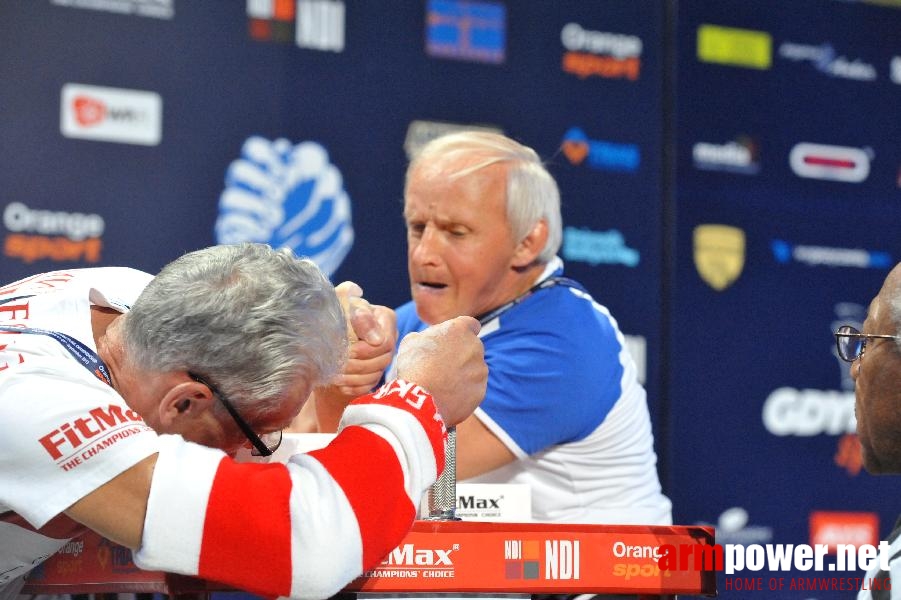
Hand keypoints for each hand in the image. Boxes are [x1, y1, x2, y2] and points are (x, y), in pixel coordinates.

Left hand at [304, 282, 397, 431]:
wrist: (322, 330)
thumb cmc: (332, 312)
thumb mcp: (341, 304)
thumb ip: (356, 309)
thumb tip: (375, 339)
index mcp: (385, 318)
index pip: (385, 342)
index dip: (366, 350)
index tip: (347, 350)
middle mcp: (388, 338)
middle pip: (382, 360)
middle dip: (357, 365)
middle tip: (336, 366)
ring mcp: (382, 358)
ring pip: (374, 375)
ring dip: (353, 378)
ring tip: (333, 376)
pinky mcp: (374, 374)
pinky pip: (368, 386)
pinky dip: (353, 387)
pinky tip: (339, 385)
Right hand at [395, 316, 486, 425]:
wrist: (419, 400)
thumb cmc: (413, 367)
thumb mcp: (411, 341)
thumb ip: (427, 335)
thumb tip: (430, 340)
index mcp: (460, 329)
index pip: (471, 325)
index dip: (463, 332)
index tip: (454, 340)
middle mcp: (475, 347)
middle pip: (472, 348)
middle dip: (461, 355)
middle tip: (442, 365)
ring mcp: (480, 370)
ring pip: (474, 369)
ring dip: (463, 373)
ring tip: (443, 383)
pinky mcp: (480, 390)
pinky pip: (473, 388)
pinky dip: (464, 391)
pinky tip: (448, 395)